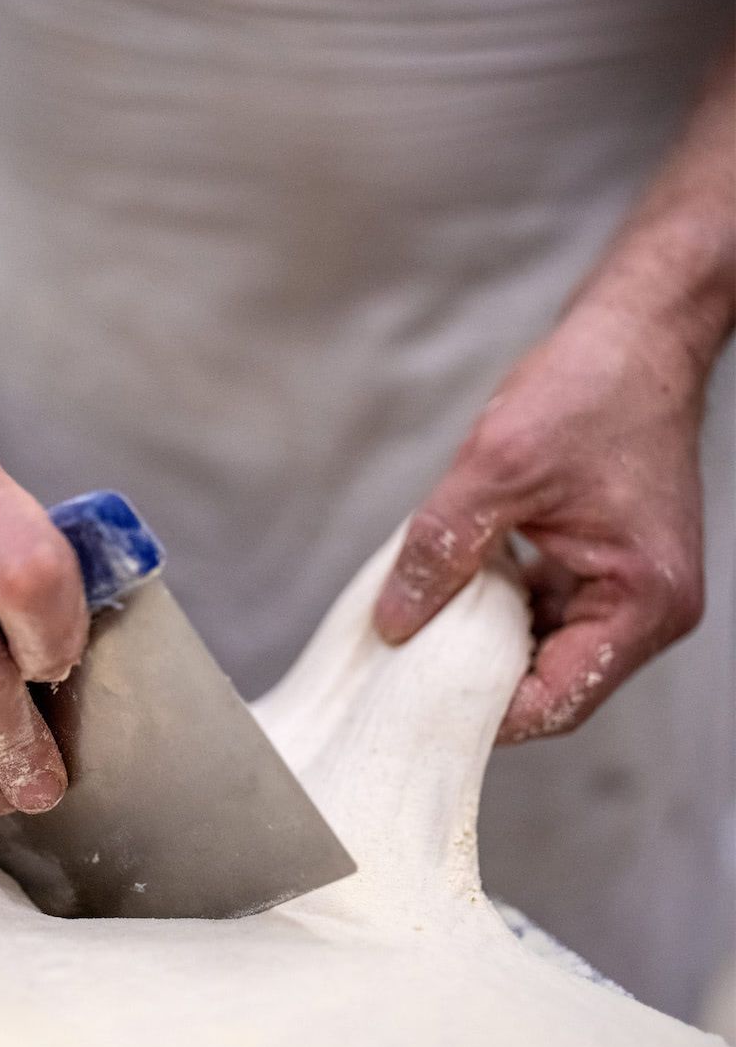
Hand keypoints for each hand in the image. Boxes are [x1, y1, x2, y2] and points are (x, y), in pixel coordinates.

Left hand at [373, 301, 708, 742]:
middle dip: (483, 678)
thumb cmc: (592, 388)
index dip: (485, 712)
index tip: (419, 704)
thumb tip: (394, 619)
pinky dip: (511, 610)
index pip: (558, 702)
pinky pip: (557, 614)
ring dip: (493, 642)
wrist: (637, 334)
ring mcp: (638, 590)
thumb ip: (441, 549)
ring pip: (552, 651)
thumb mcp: (496, 470)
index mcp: (642, 601)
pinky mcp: (617, 568)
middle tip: (410, 672)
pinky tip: (465, 588)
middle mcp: (653, 609)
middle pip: (556, 686)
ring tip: (430, 627)